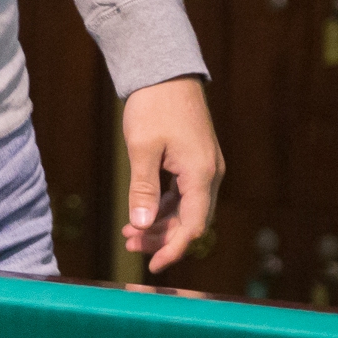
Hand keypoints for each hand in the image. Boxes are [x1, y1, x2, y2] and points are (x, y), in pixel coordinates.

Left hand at [122, 76, 223, 275]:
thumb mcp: (142, 148)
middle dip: (162, 237)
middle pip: (191, 220)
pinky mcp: (194, 160)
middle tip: (129, 246)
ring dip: (161, 222)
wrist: (165, 72)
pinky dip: (163, 205)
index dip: (174, 248)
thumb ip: (142, 188)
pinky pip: (182, 193)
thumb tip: (141, 225)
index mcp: (200, 174)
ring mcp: (203, 167)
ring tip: (129, 232)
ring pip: (186, 208)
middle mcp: (209, 174)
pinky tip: (141, 212)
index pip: (193, 225)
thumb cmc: (153, 106)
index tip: (153, 265)